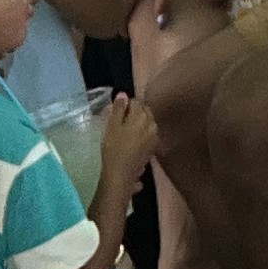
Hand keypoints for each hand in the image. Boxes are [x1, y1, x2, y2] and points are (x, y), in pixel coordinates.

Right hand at [95, 90, 160, 204]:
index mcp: (142, 116)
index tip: (117, 111)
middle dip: (135, 111)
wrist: (121, 174)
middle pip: (145, 111)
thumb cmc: (113, 148)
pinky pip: (149, 132)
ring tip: (127, 130)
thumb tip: (123, 94)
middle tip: (121, 120)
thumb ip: (119, 109)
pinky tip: (133, 139)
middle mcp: (152, 123)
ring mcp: (155, 136)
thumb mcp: (112, 126)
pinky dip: (143, 132)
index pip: (136, 101)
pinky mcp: (153, 146)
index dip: (126, 104)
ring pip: (148, 122)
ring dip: (139, 122)